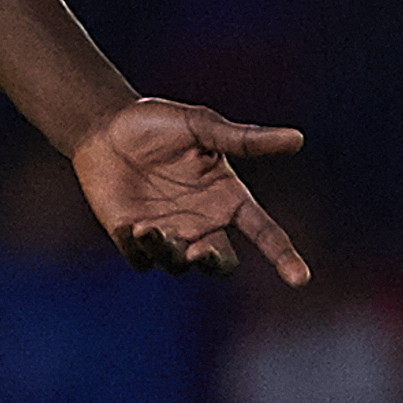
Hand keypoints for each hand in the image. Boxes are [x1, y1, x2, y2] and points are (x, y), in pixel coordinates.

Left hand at [71, 96, 308, 282]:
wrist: (102, 126)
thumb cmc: (156, 124)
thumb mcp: (200, 126)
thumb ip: (243, 139)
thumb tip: (297, 138)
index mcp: (228, 200)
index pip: (265, 234)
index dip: (284, 257)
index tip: (300, 278)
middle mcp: (202, 224)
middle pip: (221, 264)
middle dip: (214, 264)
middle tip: (201, 252)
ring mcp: (168, 233)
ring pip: (178, 265)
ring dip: (168, 252)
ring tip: (148, 228)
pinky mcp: (130, 237)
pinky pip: (140, 260)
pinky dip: (139, 251)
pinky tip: (131, 228)